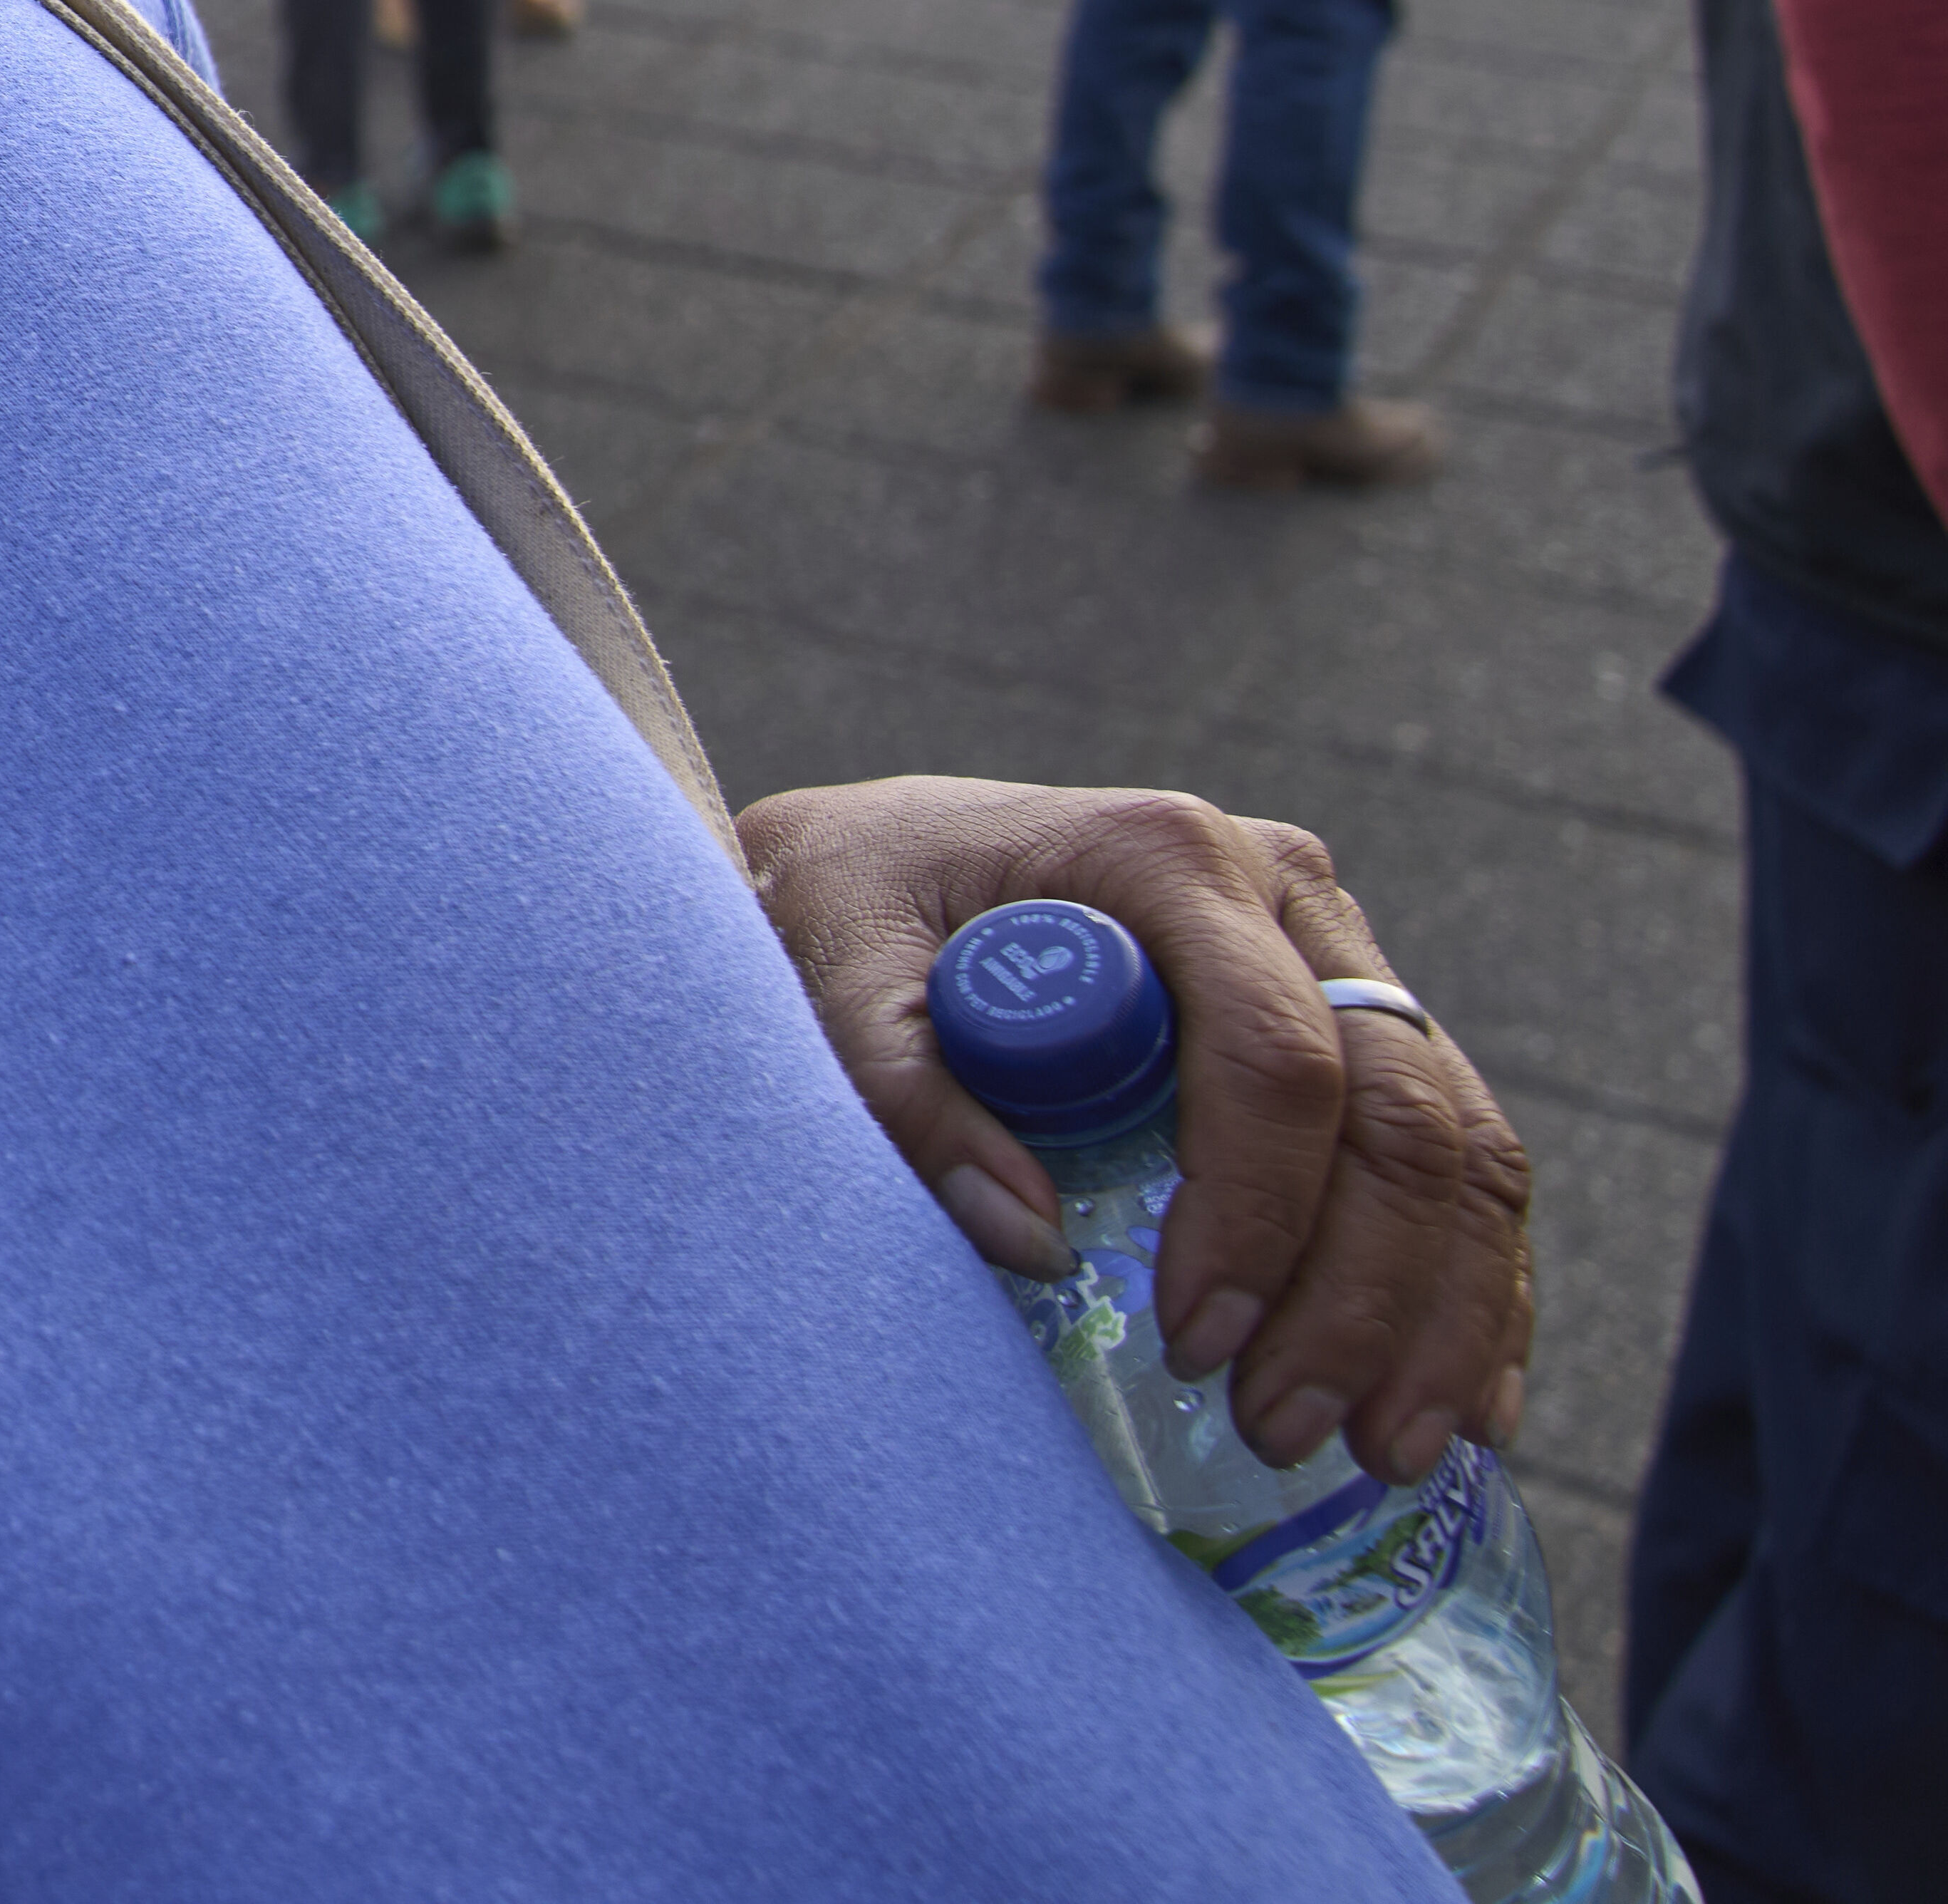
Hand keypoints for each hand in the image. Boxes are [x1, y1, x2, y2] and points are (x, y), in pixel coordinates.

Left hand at [739, 779, 1533, 1488]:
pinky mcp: (1366, 1031)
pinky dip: (1480, 1292)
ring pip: (1463, 1148)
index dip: (1258, 1212)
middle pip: (1398, 1114)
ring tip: (1382, 1452)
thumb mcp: (829, 962)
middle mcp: (1284, 896)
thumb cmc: (849, 905)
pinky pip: (1469, 1164)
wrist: (884, 860)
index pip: (1271, 1056)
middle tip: (1287, 1431)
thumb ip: (903, 1086)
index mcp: (1168, 858)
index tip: (1193, 1340)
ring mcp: (1341, 960)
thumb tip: (1034, 1241)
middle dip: (1362, 1296)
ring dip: (1441, 1316)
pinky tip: (1465, 1406)